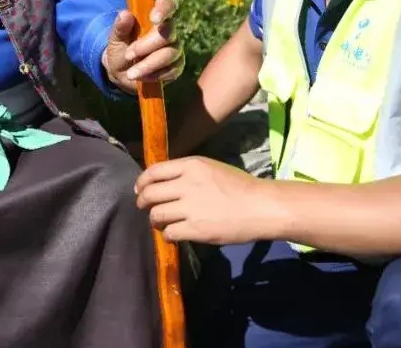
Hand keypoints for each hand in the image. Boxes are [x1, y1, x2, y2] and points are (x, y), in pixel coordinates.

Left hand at [101, 0, 183, 92]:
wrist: (123, 73)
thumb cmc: (121, 50)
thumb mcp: (115, 39)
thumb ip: (120, 27)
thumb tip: (124, 14)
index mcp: (154, 17)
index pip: (167, 5)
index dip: (164, 9)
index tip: (153, 19)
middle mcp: (168, 31)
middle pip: (167, 33)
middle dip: (147, 46)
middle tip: (128, 54)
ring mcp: (175, 49)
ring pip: (170, 54)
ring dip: (148, 65)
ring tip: (131, 73)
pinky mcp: (177, 67)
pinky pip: (171, 71)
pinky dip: (154, 75)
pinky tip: (142, 77)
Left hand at [135, 156, 282, 244]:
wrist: (261, 207)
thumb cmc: (240, 186)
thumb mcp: (211, 168)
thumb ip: (187, 173)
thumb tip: (164, 183)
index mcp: (191, 165)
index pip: (154, 171)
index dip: (142, 182)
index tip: (140, 189)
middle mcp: (186, 184)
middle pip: (150, 193)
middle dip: (143, 202)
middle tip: (145, 207)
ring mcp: (190, 207)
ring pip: (156, 214)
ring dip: (154, 220)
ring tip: (160, 222)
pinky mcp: (195, 229)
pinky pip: (169, 232)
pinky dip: (168, 234)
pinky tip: (174, 234)